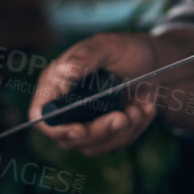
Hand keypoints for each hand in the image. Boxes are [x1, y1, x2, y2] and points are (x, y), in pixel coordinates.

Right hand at [28, 32, 160, 156]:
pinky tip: (145, 108)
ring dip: (119, 133)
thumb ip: (85, 57)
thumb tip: (66, 71)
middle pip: (69, 139)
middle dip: (98, 133)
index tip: (80, 130)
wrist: (152, 63)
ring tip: (137, 109)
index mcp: (56, 86)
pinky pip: (117, 143)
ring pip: (94, 147)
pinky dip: (134, 129)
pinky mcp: (108, 133)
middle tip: (122, 117)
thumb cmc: (123, 49)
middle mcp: (68, 109)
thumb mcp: (106, 45)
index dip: (56, 128)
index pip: (42, 116)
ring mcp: (87, 123)